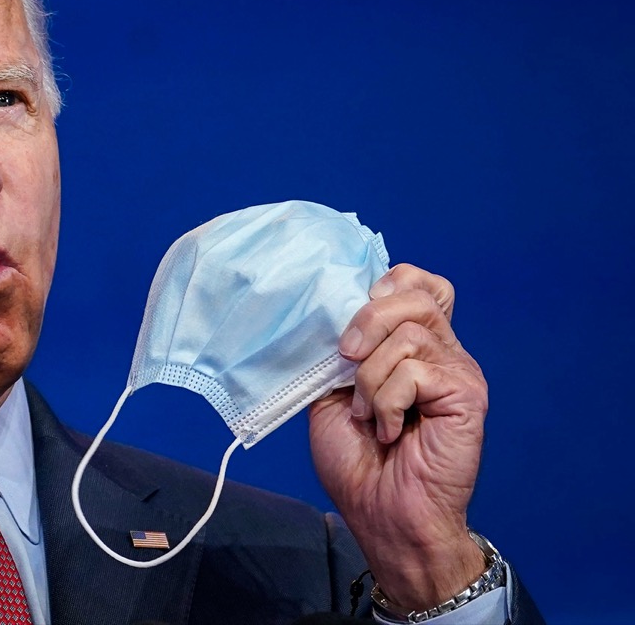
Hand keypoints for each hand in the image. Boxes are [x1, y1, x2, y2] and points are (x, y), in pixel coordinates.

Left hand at [308, 263, 487, 610]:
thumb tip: (333, 313)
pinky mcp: (467, 394)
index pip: (420, 284)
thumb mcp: (333, 393)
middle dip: (367, 321)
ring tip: (370, 415)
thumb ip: (341, 351)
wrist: (381, 513)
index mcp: (413, 347)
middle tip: (347, 359)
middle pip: (415, 295)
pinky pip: (415, 370)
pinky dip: (387, 402)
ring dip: (371, 378)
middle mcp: (441, 352)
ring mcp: (457, 371)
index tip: (359, 310)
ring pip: (408, 333)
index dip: (390, 284)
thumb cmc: (358, 460)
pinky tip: (390, 432)